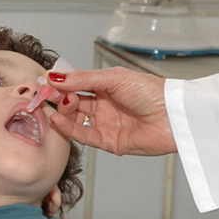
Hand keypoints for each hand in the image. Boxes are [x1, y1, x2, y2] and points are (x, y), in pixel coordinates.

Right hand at [48, 67, 176, 155]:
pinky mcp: (110, 142)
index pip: (76, 84)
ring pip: (76, 120)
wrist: (174, 116)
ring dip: (64, 114)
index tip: (45, 82)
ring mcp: (106, 123)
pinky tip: (59, 120)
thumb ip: (83, 79)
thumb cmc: (151, 91)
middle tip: (49, 96)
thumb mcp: (113, 78)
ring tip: (56, 108)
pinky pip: (85, 136)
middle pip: (73, 102)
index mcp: (106, 86)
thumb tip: (55, 77)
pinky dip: (70, 129)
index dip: (61, 84)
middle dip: (60, 99)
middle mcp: (104, 105)